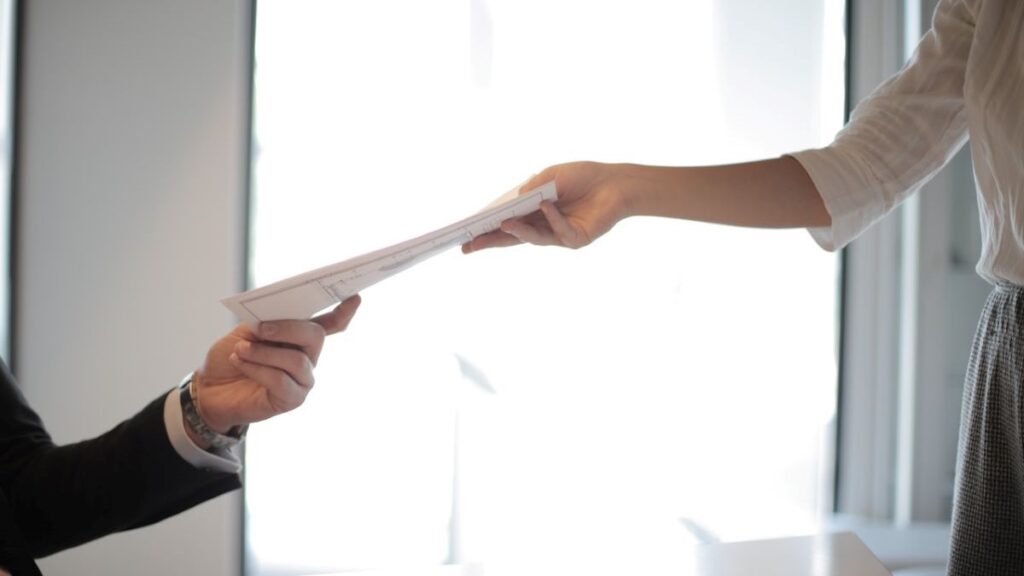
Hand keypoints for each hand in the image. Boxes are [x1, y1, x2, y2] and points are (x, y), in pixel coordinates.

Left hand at [188, 295, 361, 439]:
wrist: (210, 388)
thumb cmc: (231, 357)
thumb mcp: (246, 330)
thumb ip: (266, 321)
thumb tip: (279, 314)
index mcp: (300, 337)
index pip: (330, 324)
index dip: (343, 313)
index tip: (354, 298)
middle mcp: (308, 358)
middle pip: (315, 337)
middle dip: (288, 328)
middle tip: (260, 329)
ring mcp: (302, 380)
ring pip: (296, 360)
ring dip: (264, 353)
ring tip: (241, 350)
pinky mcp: (292, 399)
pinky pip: (281, 381)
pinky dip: (257, 369)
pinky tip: (241, 363)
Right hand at [462, 161, 632, 252]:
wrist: (615, 182)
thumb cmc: (583, 176)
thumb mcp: (551, 176)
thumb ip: (531, 189)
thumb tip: (512, 202)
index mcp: (533, 212)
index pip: (506, 222)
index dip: (487, 228)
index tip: (466, 234)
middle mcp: (543, 226)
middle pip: (513, 236)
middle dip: (490, 241)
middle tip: (469, 246)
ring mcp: (558, 235)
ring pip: (532, 237)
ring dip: (517, 230)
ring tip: (503, 223)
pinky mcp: (576, 239)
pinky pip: (559, 231)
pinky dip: (552, 218)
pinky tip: (546, 206)